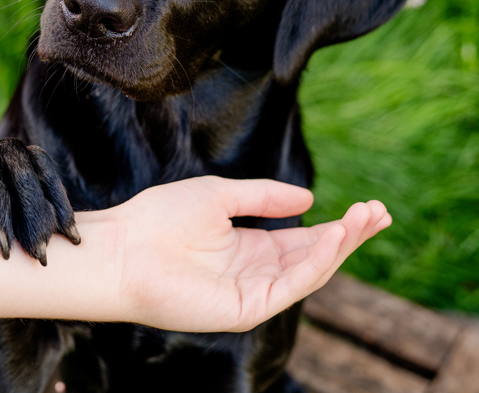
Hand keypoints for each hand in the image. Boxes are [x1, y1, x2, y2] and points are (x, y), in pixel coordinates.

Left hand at [100, 176, 389, 332]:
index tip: (367, 207)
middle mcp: (254, 271)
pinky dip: (315, 263)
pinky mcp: (245, 308)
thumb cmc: (160, 218)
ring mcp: (251, 291)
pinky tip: (334, 237)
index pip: (303, 239)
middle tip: (381, 212)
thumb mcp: (220, 195)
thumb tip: (309, 198)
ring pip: (308, 272)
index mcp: (248, 246)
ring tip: (365, 218)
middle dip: (349, 236)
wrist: (122, 248)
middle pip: (314, 256)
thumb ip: (263, 197)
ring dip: (339, 247)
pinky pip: (289, 287)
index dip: (336, 225)